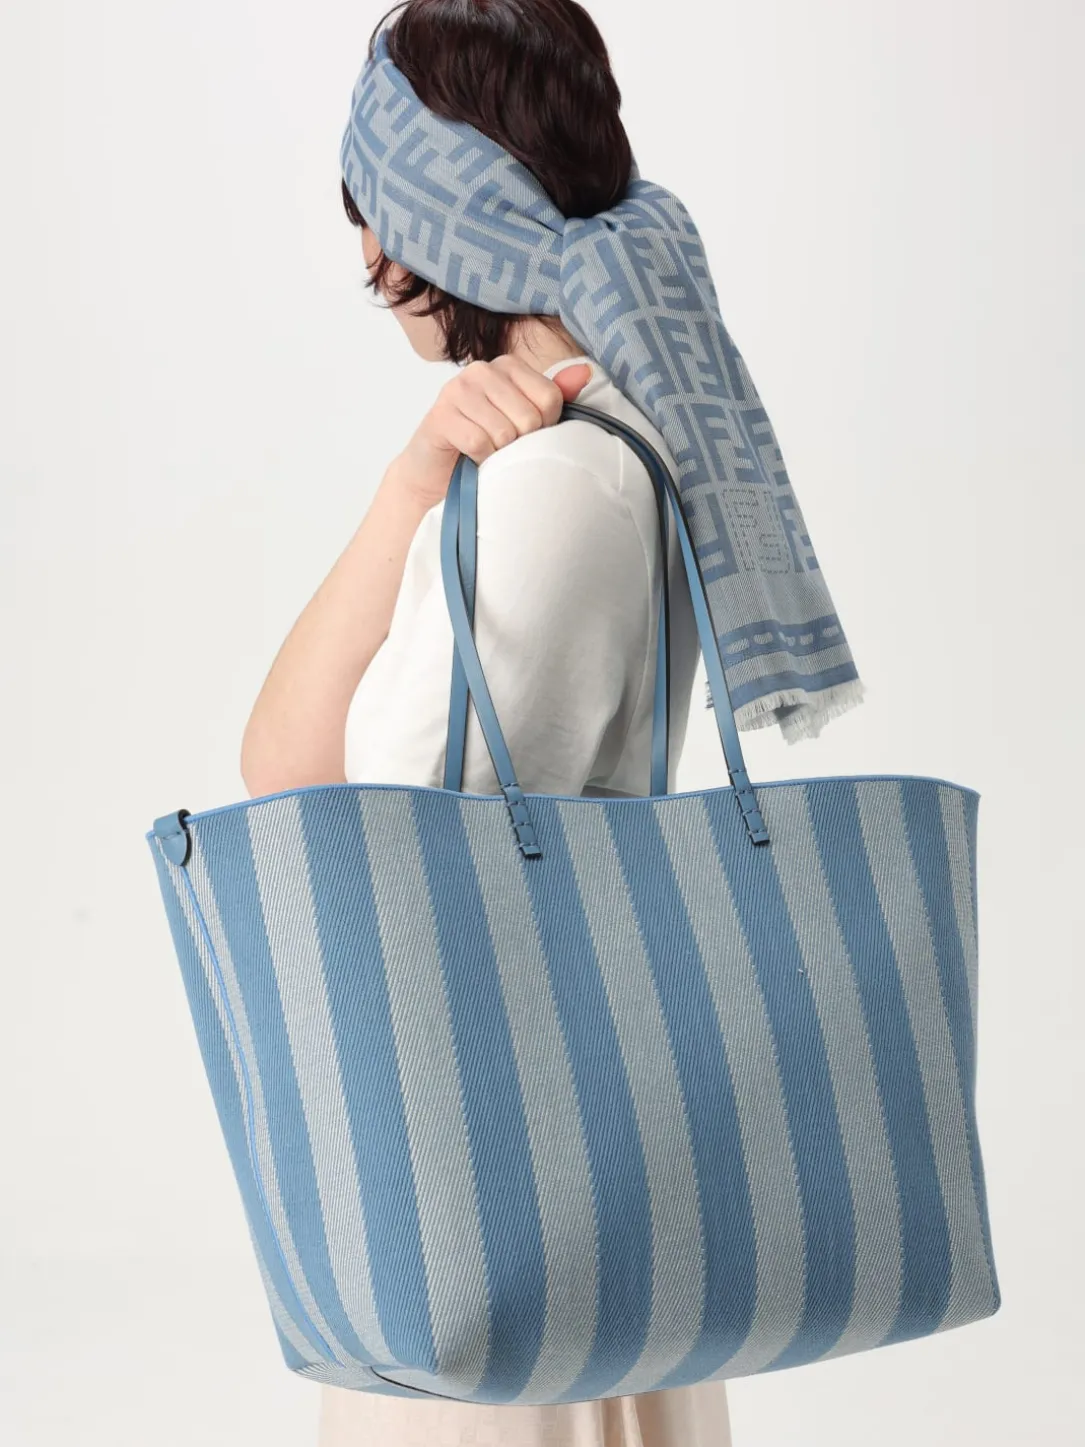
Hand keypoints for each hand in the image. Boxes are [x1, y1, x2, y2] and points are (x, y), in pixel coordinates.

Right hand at [395, 355, 591, 508]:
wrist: (437, 473)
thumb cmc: (486, 443)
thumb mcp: (525, 418)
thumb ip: (554, 395)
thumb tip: (586, 372)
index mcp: (507, 365)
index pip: (550, 398)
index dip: (545, 427)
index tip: (525, 434)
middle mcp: (481, 370)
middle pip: (529, 418)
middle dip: (520, 443)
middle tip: (502, 446)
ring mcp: (457, 390)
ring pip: (504, 433)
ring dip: (498, 454)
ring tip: (486, 451)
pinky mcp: (440, 416)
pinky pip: (479, 443)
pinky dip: (480, 459)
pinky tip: (471, 457)